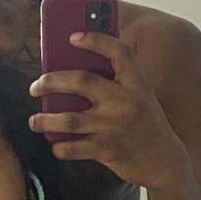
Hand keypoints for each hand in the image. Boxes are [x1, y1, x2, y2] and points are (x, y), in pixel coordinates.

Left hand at [28, 31, 183, 190]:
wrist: (165, 163)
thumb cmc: (146, 124)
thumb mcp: (140, 97)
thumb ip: (116, 83)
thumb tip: (71, 71)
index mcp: (137, 83)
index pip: (119, 52)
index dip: (96, 39)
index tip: (73, 37)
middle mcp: (126, 102)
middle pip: (81, 81)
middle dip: (51, 81)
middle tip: (36, 86)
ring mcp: (115, 127)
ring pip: (69, 119)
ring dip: (45, 119)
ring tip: (34, 120)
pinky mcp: (108, 150)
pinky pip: (73, 148)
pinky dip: (59, 147)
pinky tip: (55, 144)